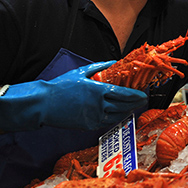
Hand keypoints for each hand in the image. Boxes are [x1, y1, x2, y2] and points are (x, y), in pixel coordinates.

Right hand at [0, 61, 147, 131]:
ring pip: (118, 116)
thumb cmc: (60, 86)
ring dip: (128, 112)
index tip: (143, 94)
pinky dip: (116, 118)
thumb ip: (100, 67)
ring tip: (133, 107)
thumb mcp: (81, 72)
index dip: (136, 95)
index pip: (124, 93)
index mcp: (98, 90)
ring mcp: (94, 116)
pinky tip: (119, 114)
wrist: (44, 104)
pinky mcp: (89, 125)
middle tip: (142, 101)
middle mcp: (98, 104)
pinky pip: (107, 122)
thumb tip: (114, 62)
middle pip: (124, 106)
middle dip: (136, 103)